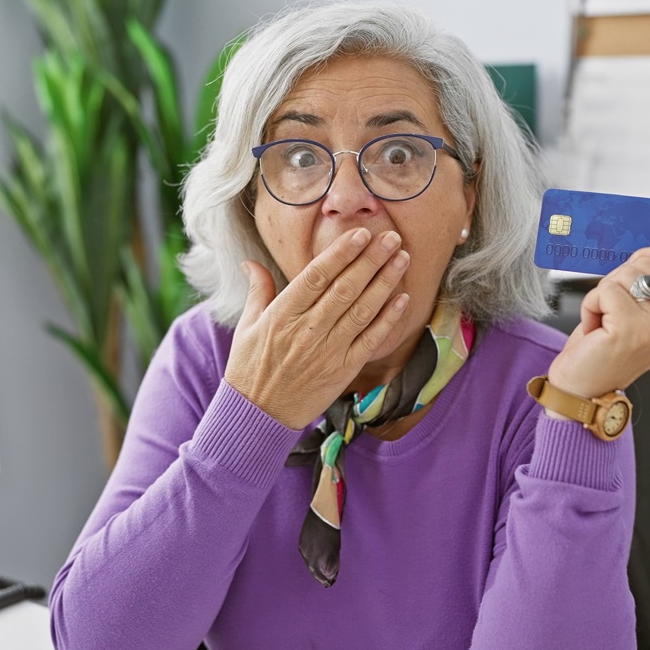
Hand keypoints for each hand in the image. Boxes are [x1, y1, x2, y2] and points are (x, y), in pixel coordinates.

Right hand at [225, 228, 410, 429]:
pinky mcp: (344, 369)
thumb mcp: (247, 327)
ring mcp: (328, 351)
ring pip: (362, 310)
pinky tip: (402, 299)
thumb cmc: (250, 369)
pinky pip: (371, 340)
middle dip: (370, 260)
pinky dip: (388, 319)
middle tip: (391, 237)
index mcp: (282, 315)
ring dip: (385, 282)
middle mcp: (308, 330)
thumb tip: (251, 262)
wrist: (258, 416)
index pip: (316, 276)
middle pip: (345, 288)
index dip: (340, 253)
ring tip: (401, 258)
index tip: (360, 234)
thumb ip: (258, 291)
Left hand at [547, 247, 649, 398]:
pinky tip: (595, 329)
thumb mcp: (631, 311)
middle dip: (618, 280)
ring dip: (602, 295)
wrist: (581, 391)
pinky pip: (605, 290)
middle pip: (647, 262)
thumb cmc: (600, 352)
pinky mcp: (630, 330)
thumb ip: (647, 280)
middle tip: (610, 311)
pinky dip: (591, 305)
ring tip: (603, 323)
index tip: (629, 277)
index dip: (649, 258)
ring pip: (625, 274)